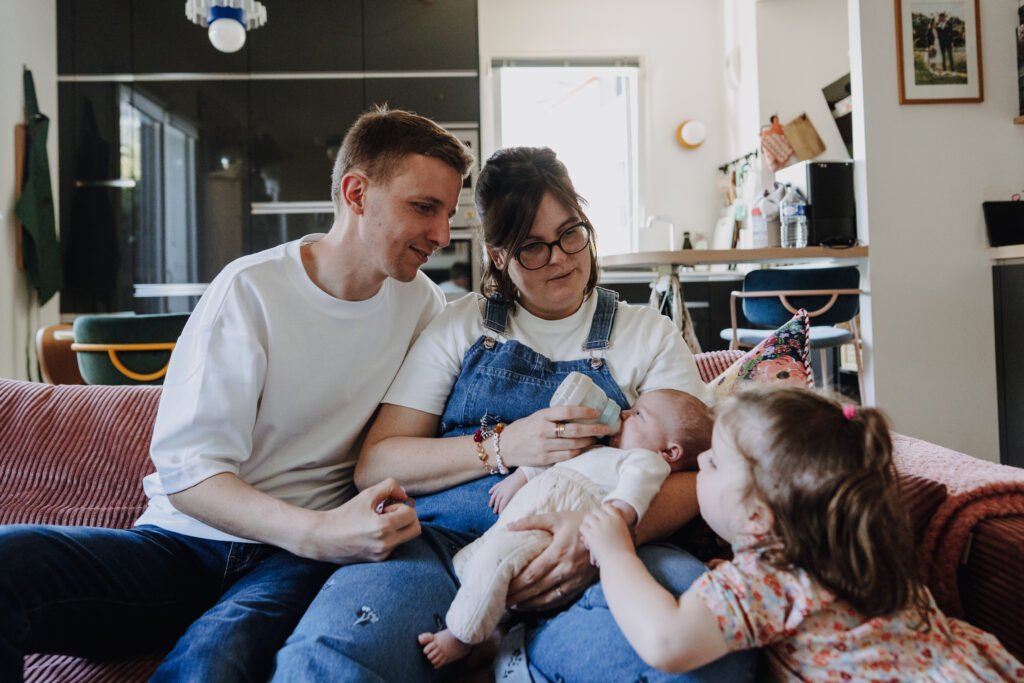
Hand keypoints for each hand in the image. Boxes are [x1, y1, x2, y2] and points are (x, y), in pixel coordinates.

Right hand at [304, 478, 420, 562]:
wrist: (324, 538)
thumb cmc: (345, 514)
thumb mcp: (367, 494)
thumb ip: (389, 486)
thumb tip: (404, 494)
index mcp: (383, 528)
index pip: (411, 514)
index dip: (401, 506)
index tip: (387, 506)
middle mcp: (385, 544)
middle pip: (416, 530)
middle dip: (407, 518)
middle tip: (390, 514)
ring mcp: (382, 555)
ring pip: (406, 538)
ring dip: (398, 527)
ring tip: (378, 523)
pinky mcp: (378, 561)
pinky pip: (395, 546)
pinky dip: (390, 537)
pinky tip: (374, 533)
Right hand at [488, 471, 526, 514]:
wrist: (522, 475)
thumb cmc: (522, 486)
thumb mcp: (518, 496)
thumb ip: (513, 502)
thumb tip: (511, 508)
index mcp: (507, 495)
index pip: (502, 505)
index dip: (500, 510)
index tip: (500, 515)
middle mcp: (502, 491)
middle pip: (497, 501)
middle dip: (496, 507)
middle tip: (495, 512)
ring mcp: (501, 486)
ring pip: (494, 495)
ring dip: (492, 500)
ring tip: (490, 505)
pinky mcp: (501, 482)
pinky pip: (495, 487)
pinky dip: (492, 490)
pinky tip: (489, 493)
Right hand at [501, 406, 610, 468]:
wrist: (504, 447)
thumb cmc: (524, 429)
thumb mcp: (536, 417)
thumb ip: (553, 416)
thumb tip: (579, 414)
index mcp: (542, 416)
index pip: (567, 411)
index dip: (584, 411)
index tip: (597, 412)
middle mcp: (543, 431)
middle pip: (574, 430)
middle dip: (593, 429)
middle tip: (606, 427)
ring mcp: (544, 446)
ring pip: (573, 444)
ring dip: (588, 441)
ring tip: (597, 438)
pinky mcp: (544, 459)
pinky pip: (567, 456)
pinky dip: (578, 452)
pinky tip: (584, 448)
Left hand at [506, 510, 596, 609]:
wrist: (608, 531)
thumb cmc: (579, 522)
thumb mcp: (555, 518)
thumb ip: (530, 522)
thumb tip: (508, 526)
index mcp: (558, 552)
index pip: (531, 573)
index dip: (515, 583)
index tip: (502, 586)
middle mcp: (566, 569)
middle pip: (536, 588)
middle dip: (518, 596)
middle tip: (502, 600)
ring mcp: (574, 579)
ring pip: (548, 597)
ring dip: (529, 603)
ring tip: (514, 606)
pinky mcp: (580, 585)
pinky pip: (560, 600)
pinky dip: (545, 605)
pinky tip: (533, 606)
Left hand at [580, 505, 634, 566]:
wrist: (621, 562)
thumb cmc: (626, 553)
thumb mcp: (626, 536)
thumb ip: (619, 529)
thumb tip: (621, 530)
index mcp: (618, 519)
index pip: (608, 507)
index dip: (603, 511)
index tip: (601, 516)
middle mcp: (608, 520)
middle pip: (596, 510)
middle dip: (593, 516)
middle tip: (592, 523)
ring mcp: (599, 526)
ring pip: (588, 517)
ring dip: (587, 523)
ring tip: (588, 530)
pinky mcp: (591, 534)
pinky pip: (583, 527)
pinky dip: (583, 531)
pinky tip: (585, 537)